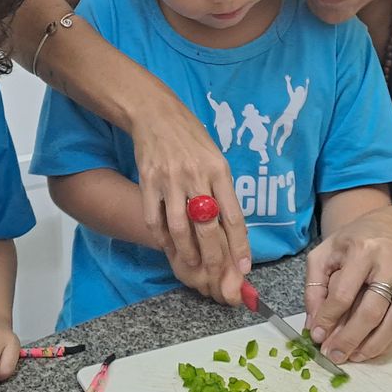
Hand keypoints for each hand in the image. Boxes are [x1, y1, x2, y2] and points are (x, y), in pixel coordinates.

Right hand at [130, 94, 249, 303]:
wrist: (156, 114)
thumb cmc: (192, 138)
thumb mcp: (216, 158)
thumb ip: (223, 191)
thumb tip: (233, 229)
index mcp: (219, 170)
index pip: (233, 216)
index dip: (239, 247)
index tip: (244, 269)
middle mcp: (195, 176)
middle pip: (207, 227)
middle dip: (214, 258)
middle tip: (217, 277)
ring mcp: (169, 180)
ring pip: (179, 228)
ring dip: (186, 253)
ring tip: (192, 267)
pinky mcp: (147, 182)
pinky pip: (154, 219)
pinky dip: (162, 238)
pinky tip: (169, 248)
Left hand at [304, 230, 391, 361]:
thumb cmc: (355, 242)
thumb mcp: (325, 254)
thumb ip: (315, 287)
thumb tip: (314, 325)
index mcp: (361, 249)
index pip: (343, 293)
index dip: (328, 319)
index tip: (317, 337)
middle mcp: (390, 261)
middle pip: (371, 311)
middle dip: (350, 339)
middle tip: (334, 355)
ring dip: (373, 345)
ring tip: (354, 357)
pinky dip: (389, 339)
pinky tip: (372, 347)